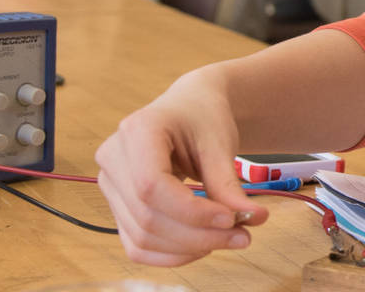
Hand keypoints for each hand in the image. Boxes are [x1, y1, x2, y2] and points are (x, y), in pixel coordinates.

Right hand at [94, 70, 268, 265]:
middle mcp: (113, 158)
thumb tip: (254, 219)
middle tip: (243, 236)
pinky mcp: (117, 207)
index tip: (231, 219)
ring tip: (229, 238)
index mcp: (137, 130)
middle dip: (198, 235)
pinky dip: (172, 254)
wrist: (189, 109)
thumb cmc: (202, 118)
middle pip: (147, 216)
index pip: (151, 185)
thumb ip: (229, 184)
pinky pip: (137, 245)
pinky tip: (204, 246)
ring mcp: (110, 185)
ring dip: (189, 248)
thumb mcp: (220, 143)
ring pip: (142, 237)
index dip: (191, 211)